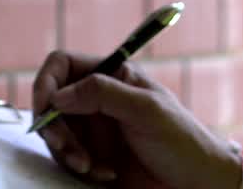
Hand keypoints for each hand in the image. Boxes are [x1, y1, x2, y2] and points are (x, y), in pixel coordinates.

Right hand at [31, 50, 240, 188]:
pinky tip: (106, 174)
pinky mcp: (92, 156)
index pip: (62, 65)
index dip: (47, 82)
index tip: (46, 108)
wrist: (197, 183)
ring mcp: (93, 129)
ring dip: (66, 152)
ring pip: (55, 133)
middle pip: (52, 102)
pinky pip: (66, 159)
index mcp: (111, 75)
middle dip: (54, 127)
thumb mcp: (145, 110)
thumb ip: (102, 94)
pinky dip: (78, 168)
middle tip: (68, 149)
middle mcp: (97, 99)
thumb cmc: (182, 140)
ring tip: (91, 167)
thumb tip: (58, 95)